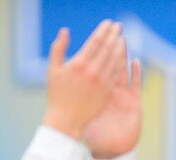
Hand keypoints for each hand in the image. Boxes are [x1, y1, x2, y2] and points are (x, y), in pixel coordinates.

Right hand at [43, 20, 124, 138]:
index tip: (108, 23)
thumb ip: (58, 48)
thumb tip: (65, 30)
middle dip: (114, 35)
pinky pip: (117, 74)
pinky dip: (121, 63)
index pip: (95, 41)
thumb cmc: (57, 95)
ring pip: (115, 60)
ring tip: (121, 38)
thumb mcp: (53, 70)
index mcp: (78, 64)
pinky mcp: (107, 92)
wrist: (66, 120)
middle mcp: (92, 72)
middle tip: (118, 26)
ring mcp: (102, 83)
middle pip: (107, 48)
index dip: (103, 30)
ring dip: (119, 47)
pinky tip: (122, 57)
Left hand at [83, 39, 141, 158]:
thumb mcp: (81, 119)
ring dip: (122, 56)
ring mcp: (123, 97)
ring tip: (121, 41)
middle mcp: (111, 93)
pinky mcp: (134, 104)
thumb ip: (75, 106)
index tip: (92, 40)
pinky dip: (136, 73)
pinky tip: (135, 62)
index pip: (96, 70)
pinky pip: (135, 85)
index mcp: (98, 95)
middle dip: (110, 49)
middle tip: (109, 31)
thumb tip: (62, 94)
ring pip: (123, 72)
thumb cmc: (95, 139)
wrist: (111, 153)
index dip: (96, 55)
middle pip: (110, 66)